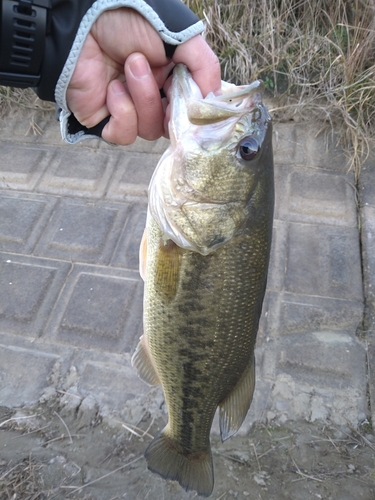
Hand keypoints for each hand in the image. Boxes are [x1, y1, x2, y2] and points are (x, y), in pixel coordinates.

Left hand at [66, 7, 220, 144]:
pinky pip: (123, 135)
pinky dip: (122, 113)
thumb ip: (206, 68)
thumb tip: (213, 100)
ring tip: (131, 65)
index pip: (189, 112)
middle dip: (166, 103)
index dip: (191, 111)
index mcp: (170, 80)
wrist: (84, 19)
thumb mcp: (182, 38)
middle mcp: (151, 97)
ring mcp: (127, 110)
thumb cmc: (130, 20)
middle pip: (171, 126)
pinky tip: (113, 88)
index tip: (191, 100)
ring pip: (149, 131)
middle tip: (161, 79)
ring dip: (143, 98)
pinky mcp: (104, 120)